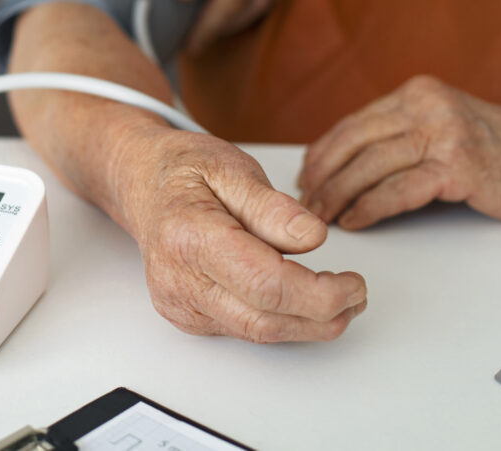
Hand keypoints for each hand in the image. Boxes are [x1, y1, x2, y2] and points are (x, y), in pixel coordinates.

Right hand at [113, 127, 366, 341]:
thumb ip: (272, 205)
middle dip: (322, 316)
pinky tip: (299, 297)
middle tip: (355, 293)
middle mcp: (178, 279)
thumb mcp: (231, 166)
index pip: (265, 284)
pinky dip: (281, 319)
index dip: (318, 293)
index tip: (353, 282)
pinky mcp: (188, 317)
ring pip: (257, 333)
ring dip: (307, 324)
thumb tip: (312, 238)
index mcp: (188, 235)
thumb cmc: (185, 170)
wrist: (145, 185)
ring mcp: (180, 303)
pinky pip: (244, 329)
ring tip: (339, 298)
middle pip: (263, 320)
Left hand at [298, 75, 500, 229]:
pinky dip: (369, 208)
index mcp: (417, 94)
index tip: (304, 174)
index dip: (323, 151)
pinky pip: (397, 191)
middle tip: (304, 200)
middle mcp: (426, 107)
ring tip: (320, 215)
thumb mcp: (446, 125)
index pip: (353, 122)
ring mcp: (442, 135)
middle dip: (323, 175)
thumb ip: (403, 132)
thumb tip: (349, 159)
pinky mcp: (457, 167)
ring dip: (338, 194)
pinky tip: (355, 220)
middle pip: (354, 142)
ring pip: (370, 166)